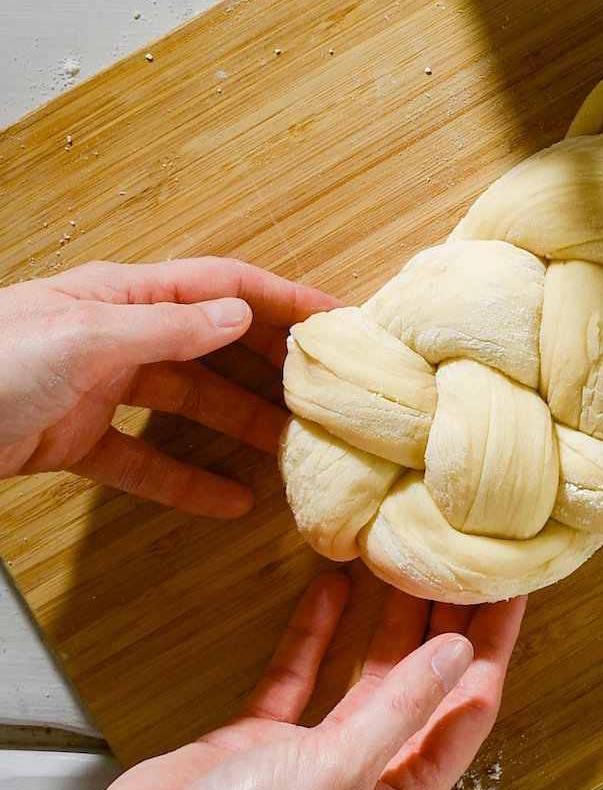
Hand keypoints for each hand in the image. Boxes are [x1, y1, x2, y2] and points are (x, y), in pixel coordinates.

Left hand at [0, 258, 338, 516]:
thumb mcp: (84, 337)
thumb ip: (168, 328)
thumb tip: (239, 315)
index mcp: (120, 295)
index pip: (222, 286)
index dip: (284, 299)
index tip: (342, 319)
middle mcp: (116, 334)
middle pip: (214, 344)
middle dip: (274, 365)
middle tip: (332, 391)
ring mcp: (95, 387)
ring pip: (188, 404)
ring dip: (243, 427)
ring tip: (295, 451)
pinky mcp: (73, 440)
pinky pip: (143, 461)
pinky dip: (186, 482)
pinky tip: (229, 502)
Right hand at [0, 572, 524, 789]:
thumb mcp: (338, 772)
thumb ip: (401, 707)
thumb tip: (458, 652)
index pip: (467, 713)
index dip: (491, 650)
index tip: (510, 591)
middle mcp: (366, 783)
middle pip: (424, 691)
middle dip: (447, 629)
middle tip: (467, 566)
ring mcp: (312, 763)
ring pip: (366, 680)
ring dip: (388, 626)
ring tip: (412, 566)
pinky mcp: (259, 745)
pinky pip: (301, 678)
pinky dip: (317, 635)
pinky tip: (332, 589)